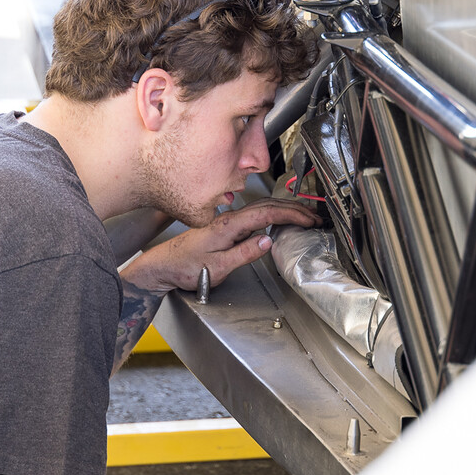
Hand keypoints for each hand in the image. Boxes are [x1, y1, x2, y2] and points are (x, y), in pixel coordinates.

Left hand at [120, 198, 320, 294]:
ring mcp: (227, 221)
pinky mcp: (225, 227)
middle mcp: (228, 219)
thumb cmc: (184, 267)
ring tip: (303, 217)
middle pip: (268, 206)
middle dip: (294, 210)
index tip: (308, 220)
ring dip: (285, 210)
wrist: (161, 266)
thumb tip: (268, 241)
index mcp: (228, 225)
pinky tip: (278, 220)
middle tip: (314, 218)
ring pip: (261, 208)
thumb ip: (243, 253)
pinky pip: (254, 215)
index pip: (267, 214)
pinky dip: (272, 214)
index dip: (291, 215)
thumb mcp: (216, 267)